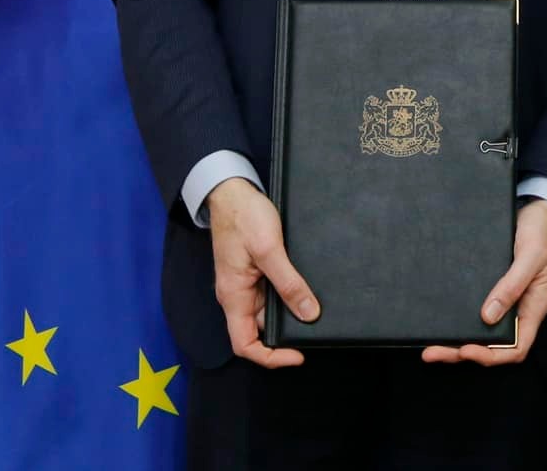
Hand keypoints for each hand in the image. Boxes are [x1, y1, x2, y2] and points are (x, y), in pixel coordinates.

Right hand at [206, 177, 317, 368]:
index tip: (297, 354)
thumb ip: (288, 282)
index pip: (244, 344)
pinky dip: (288, 296)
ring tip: (315, 310)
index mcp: (233, 296)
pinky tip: (305, 290)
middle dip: (285, 334)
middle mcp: (237, 295)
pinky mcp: (253, 272)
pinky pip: (270, 293)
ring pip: (267, 311)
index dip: (270, 356)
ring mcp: (245, 284)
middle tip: (314, 330)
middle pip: (259, 330)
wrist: (232, 191)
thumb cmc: (243, 216)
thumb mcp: (269, 249)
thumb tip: (308, 313)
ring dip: (289, 313)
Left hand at [422, 198, 546, 365]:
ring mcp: (506, 300)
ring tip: (431, 343)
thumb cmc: (542, 233)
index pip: (516, 347)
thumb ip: (512, 285)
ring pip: (481, 330)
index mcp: (534, 307)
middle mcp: (519, 309)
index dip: (492, 355)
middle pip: (493, 344)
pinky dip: (459, 318)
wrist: (540, 213)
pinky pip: (477, 310)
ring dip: (457, 339)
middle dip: (462, 351)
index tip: (467, 350)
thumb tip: (488, 315)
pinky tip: (441, 318)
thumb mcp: (531, 255)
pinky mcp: (493, 288)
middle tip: (433, 351)